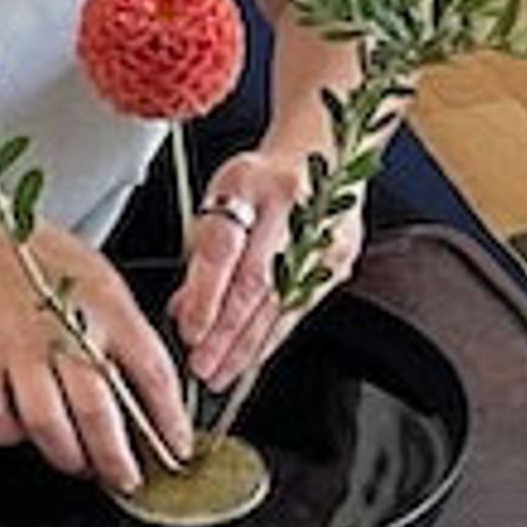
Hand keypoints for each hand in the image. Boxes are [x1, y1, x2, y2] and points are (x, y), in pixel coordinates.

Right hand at [0, 223, 188, 491]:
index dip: (170, 420)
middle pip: (99, 412)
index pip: (152, 373)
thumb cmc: (46, 263)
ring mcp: (18, 349)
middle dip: (118, 459)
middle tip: (128, 478)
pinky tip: (26, 433)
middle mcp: (64, 331)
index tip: (178, 448)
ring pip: (48, 424)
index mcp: (107, 309)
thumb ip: (130, 336)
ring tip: (82, 463)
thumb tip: (157, 397)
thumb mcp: (106, 284)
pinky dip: (10, 435)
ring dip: (70, 456)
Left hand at [170, 145, 362, 390]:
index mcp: (252, 181)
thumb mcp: (218, 197)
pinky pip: (302, 306)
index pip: (225, 247)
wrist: (320, 152)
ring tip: (221, 374)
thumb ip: (200, 252)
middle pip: (258, 282)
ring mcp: (325, 232)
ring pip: (283, 302)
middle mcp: (294, 205)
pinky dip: (272, 337)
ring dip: (249, 345)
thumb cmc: (261, 178)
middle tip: (202, 366)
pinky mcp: (341, 256)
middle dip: (227, 333)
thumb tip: (184, 311)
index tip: (189, 332)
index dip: (206, 296)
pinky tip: (252, 358)